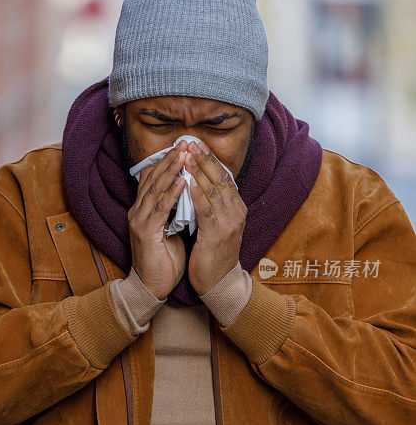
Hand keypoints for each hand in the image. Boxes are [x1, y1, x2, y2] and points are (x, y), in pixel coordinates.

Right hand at [127, 140, 188, 299]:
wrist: (152, 287)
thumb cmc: (164, 260)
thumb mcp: (170, 230)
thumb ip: (173, 212)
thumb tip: (188, 195)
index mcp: (143, 210)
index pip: (153, 179)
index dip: (167, 162)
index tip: (183, 147)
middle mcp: (137, 211)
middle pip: (152, 178)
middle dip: (170, 160)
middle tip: (185, 143)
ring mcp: (139, 221)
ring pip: (155, 189)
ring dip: (171, 170)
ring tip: (184, 155)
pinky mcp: (145, 232)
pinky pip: (160, 208)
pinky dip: (172, 193)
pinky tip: (183, 181)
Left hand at [185, 141, 246, 295]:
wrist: (219, 282)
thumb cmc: (214, 253)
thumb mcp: (217, 224)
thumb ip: (213, 204)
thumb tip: (200, 183)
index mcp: (237, 208)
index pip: (224, 177)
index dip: (211, 160)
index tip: (198, 144)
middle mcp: (236, 212)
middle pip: (220, 179)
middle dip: (205, 159)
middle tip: (192, 142)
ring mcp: (229, 222)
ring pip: (213, 190)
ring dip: (198, 171)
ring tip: (186, 156)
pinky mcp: (217, 234)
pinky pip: (205, 209)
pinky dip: (196, 193)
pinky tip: (187, 182)